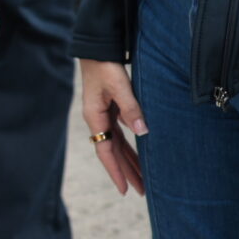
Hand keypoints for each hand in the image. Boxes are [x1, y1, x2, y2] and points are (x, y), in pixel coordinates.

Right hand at [79, 60, 146, 195]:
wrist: (97, 47)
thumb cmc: (105, 65)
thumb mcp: (119, 86)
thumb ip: (131, 109)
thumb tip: (143, 132)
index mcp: (95, 117)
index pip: (105, 151)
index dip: (116, 171)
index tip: (125, 189)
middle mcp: (98, 119)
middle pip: (112, 152)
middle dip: (127, 172)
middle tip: (141, 191)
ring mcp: (104, 114)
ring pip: (117, 143)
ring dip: (129, 160)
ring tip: (143, 177)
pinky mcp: (111, 107)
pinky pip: (121, 132)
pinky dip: (130, 144)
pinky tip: (140, 150)